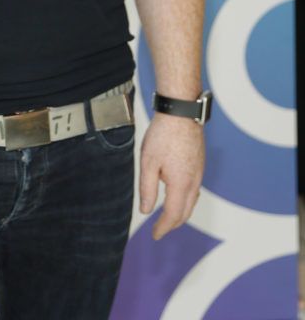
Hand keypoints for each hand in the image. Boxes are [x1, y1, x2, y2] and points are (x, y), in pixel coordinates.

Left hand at [139, 112, 204, 239]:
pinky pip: (195, 188)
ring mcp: (199, 172)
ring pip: (193, 200)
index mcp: (181, 184)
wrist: (181, 111)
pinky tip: (179, 194)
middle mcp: (194, 181)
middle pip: (186, 212)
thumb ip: (147, 189)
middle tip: (160, 229)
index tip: (155, 235)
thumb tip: (146, 211)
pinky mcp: (200, 163)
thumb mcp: (148, 163)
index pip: (173, 215)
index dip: (163, 227)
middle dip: (172, 223)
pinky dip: (187, 198)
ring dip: (181, 212)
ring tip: (168, 215)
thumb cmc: (163, 134)